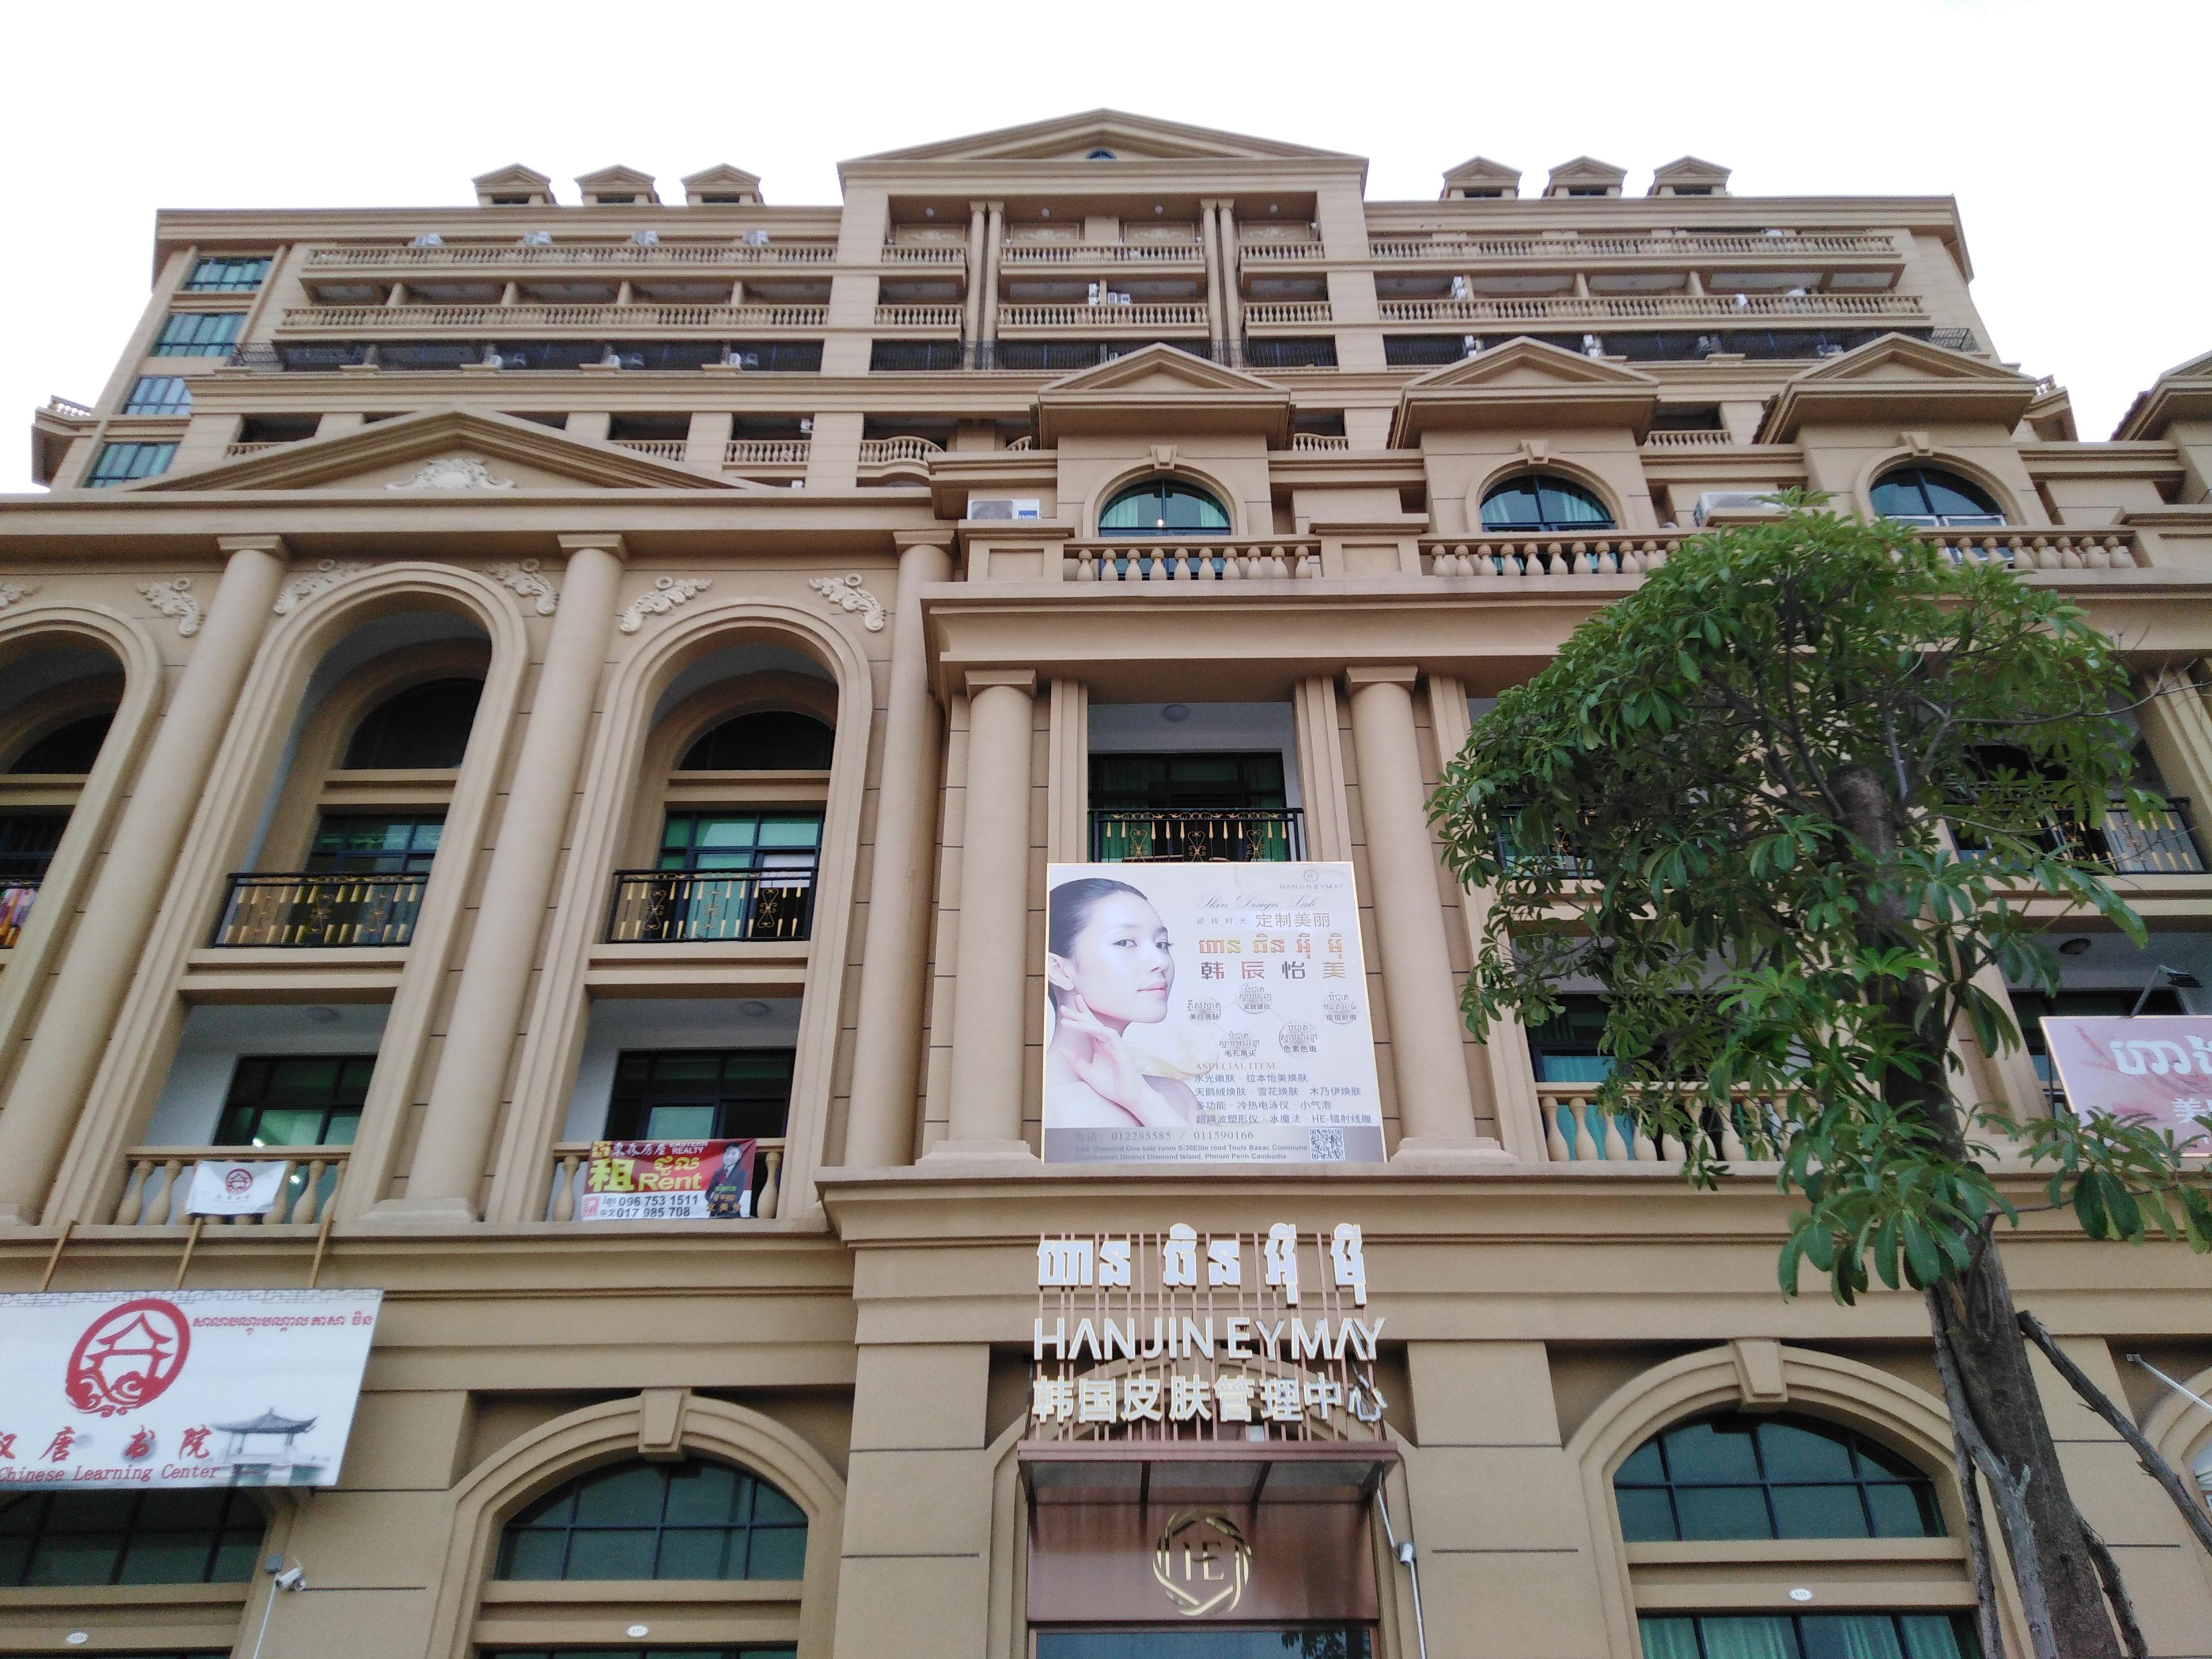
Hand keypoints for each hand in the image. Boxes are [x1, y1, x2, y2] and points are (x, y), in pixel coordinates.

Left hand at [1056, 995, 1183, 1126]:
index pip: (1088, 1027)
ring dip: (1082, 1020)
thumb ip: (1076, 1061)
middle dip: (1078, 1013)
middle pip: (1092, 1022)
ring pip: (1098, 1026)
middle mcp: (1107, 1042)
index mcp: (1100, 1046)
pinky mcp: (1121, 1048)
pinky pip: (1108, 1034)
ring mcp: (1115, 1044)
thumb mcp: (1087, 1073)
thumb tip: (1062, 1048)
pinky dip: (1096, 1029)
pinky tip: (1085, 1027)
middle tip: (1064, 1007)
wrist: (1130, 1097)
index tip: (1066, 1008)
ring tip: (1068, 1017)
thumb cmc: (1112, 1086)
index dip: (1079, 1016)